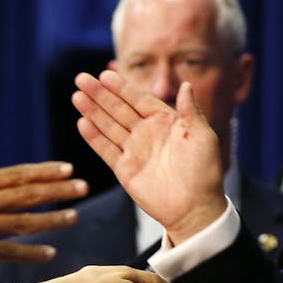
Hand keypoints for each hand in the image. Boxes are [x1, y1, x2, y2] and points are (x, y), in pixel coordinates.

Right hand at [0, 117, 85, 262]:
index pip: (17, 175)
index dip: (45, 172)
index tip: (68, 168)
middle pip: (26, 196)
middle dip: (57, 191)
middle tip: (83, 187)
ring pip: (21, 223)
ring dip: (50, 220)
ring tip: (75, 216)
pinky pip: (5, 252)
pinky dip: (28, 252)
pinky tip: (50, 252)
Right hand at [73, 72, 225, 243]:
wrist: (195, 208)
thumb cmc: (205, 172)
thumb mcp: (203, 137)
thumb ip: (191, 111)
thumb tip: (186, 84)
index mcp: (166, 121)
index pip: (139, 99)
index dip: (121, 87)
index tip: (105, 74)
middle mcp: (147, 132)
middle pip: (119, 108)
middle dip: (100, 94)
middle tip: (81, 79)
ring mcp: (134, 150)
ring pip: (109, 126)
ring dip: (93, 111)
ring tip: (77, 96)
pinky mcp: (125, 169)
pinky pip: (106, 150)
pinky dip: (94, 137)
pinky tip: (82, 122)